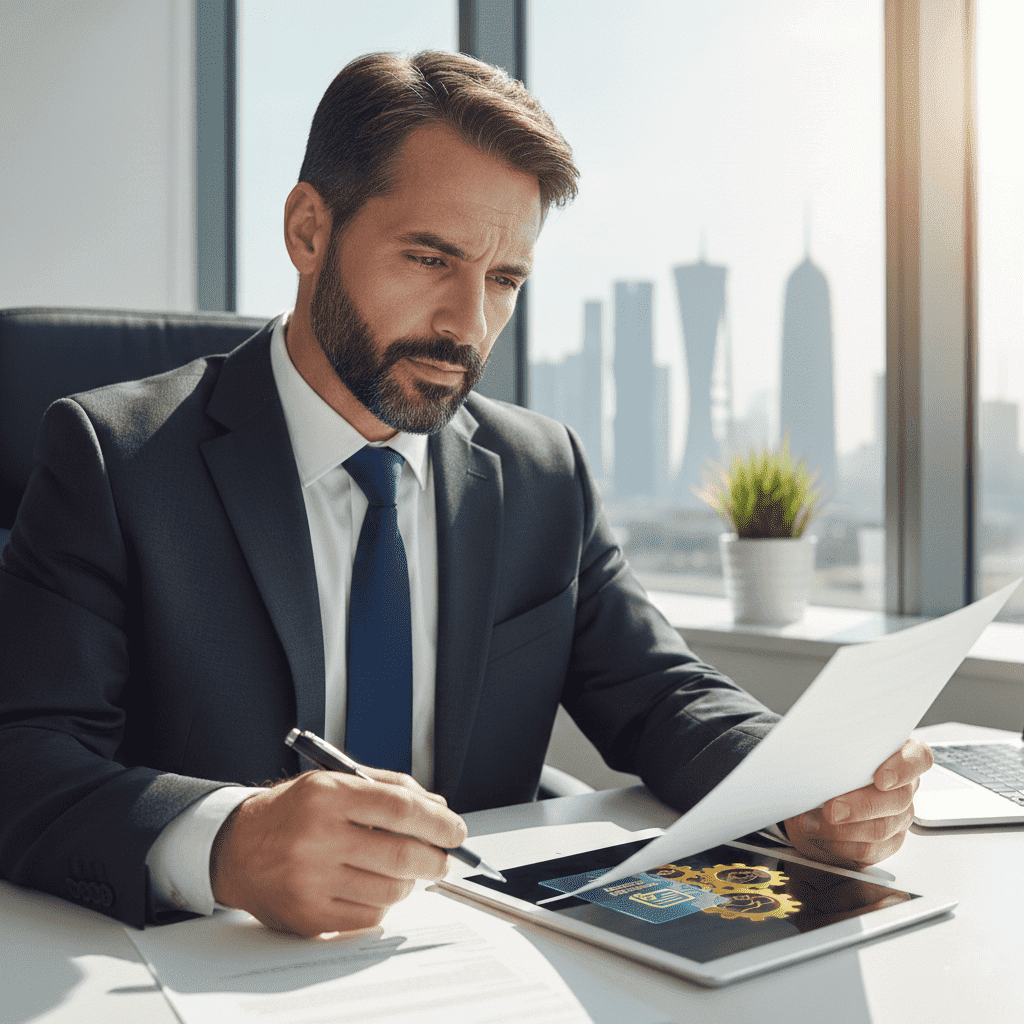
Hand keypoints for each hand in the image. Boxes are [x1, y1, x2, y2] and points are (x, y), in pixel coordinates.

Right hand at [210, 768, 467, 936]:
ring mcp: (311, 880)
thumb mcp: (336, 780)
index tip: (456, 831)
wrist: (237, 848)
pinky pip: (368, 916)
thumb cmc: (293, 811)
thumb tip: (438, 807)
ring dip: (409, 882)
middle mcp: (317, 837)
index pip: (400, 808)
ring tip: (402, 870)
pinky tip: (373, 887)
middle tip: (443, 859)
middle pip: (401, 855)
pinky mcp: (308, 915)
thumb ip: (390, 788)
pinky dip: (383, 903)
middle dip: (436, 859)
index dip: (438, 822)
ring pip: (390, 890)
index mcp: (327, 795)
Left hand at [783, 738, 933, 867]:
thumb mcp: (835, 747)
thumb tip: (816, 757)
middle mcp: (904, 787)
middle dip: (861, 807)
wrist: (821, 791)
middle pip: (897, 799)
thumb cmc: (832, 762)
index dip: (903, 768)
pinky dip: (840, 845)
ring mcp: (899, 816)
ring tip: (812, 824)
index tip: (882, 778)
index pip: (918, 757)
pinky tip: (821, 836)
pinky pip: (870, 850)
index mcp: (900, 754)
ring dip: (842, 830)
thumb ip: (838, 749)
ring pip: (881, 829)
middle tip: (832, 810)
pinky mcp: (887, 842)